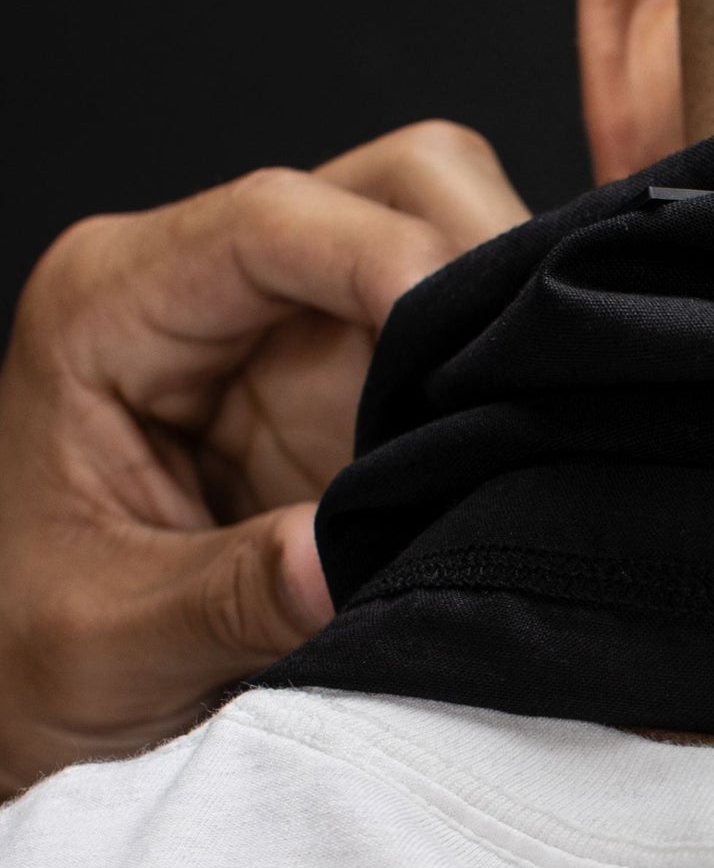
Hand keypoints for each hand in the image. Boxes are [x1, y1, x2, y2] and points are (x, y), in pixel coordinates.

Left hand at [0, 122, 527, 796]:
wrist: (34, 685)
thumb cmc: (25, 648)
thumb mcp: (102, 643)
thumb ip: (222, 598)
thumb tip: (337, 558)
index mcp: (112, 302)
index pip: (275, 219)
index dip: (387, 261)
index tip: (460, 347)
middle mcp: (216, 278)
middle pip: (395, 182)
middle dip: (471, 265)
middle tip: (511, 384)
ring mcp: (303, 314)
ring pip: (454, 229)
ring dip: (499, 316)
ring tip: (510, 422)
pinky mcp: (364, 364)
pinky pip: (468, 316)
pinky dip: (505, 361)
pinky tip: (506, 434)